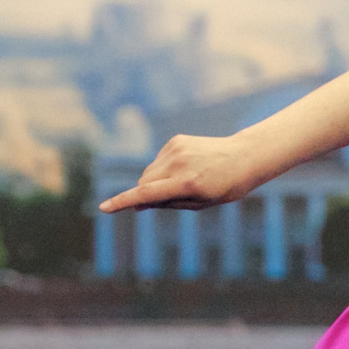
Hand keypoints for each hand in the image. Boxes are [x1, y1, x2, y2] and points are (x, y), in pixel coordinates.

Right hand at [97, 134, 258, 212]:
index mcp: (186, 183)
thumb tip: (138, 203)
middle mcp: (179, 164)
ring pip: (149, 172)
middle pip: (144, 184)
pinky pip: (159, 161)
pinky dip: (165, 169)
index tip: (104, 208)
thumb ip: (167, 204)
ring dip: (156, 181)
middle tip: (168, 200)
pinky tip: (186, 168)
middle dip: (146, 195)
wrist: (243, 158)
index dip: (123, 202)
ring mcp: (176, 149)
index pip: (147, 194)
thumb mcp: (199, 204)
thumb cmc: (224, 187)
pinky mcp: (175, 140)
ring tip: (184, 182)